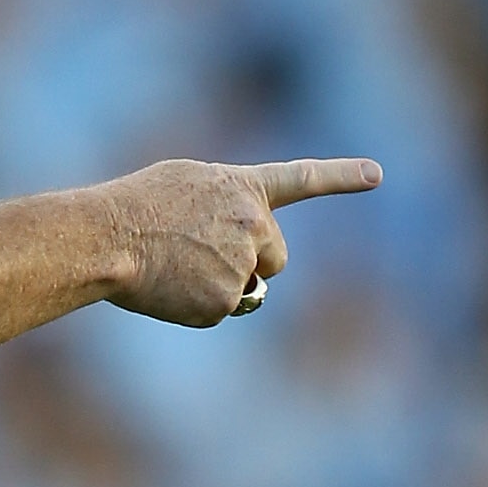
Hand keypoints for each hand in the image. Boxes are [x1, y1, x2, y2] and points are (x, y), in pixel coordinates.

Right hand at [104, 156, 381, 326]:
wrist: (110, 237)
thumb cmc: (135, 206)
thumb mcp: (186, 185)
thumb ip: (223, 206)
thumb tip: (235, 252)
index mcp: (245, 189)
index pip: (303, 179)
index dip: (342, 177)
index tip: (377, 174)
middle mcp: (255, 225)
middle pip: (273, 258)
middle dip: (249, 262)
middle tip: (200, 255)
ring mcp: (242, 265)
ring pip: (243, 289)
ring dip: (217, 285)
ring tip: (175, 268)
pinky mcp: (223, 302)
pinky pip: (217, 312)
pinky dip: (195, 307)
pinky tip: (168, 288)